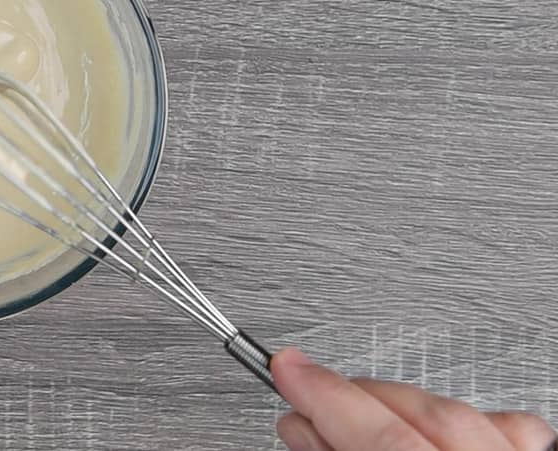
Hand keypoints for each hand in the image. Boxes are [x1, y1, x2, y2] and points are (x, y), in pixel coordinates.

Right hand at [273, 348, 555, 450]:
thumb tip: (301, 425)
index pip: (378, 435)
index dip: (324, 395)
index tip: (285, 367)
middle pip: (422, 413)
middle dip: (351, 395)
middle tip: (301, 386)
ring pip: (465, 414)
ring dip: (399, 401)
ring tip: (352, 406)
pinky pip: (516, 432)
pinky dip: (472, 418)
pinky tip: (439, 418)